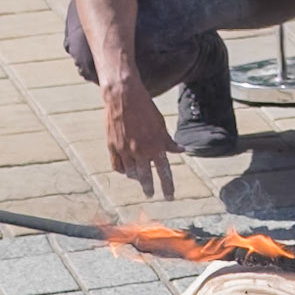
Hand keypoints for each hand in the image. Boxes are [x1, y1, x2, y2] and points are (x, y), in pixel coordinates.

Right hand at [103, 78, 180, 198]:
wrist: (123, 97)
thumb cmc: (145, 109)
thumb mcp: (161, 125)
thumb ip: (169, 141)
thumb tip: (182, 150)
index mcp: (156, 146)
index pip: (164, 172)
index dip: (167, 186)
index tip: (169, 197)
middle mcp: (141, 151)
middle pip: (146, 177)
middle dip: (149, 188)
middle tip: (151, 195)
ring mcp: (125, 150)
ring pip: (131, 172)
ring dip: (137, 177)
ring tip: (139, 178)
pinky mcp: (112, 146)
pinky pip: (117, 166)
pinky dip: (123, 170)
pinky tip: (126, 170)